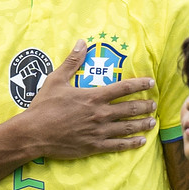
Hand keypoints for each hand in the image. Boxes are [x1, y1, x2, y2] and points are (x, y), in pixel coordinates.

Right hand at [9, 41, 157, 160]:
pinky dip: (132, 143)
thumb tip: (81, 42)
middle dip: (145, 106)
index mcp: (93, 96)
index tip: (151, 82)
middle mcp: (100, 114)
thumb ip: (72, 61)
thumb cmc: (43, 106)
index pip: (123, 88)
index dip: (139, 84)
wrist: (34, 133)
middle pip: (130, 108)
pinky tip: (141, 141)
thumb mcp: (56, 80)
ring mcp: (99, 131)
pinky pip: (118, 145)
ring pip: (128, 127)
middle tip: (154, 104)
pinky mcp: (94, 147)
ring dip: (143, 124)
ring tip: (153, 121)